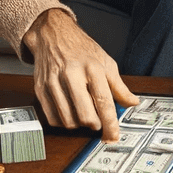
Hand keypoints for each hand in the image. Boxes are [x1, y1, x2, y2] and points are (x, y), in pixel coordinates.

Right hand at [22, 8, 138, 141]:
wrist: (54, 35)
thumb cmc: (82, 50)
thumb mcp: (106, 63)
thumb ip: (119, 86)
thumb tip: (132, 103)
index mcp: (93, 68)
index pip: (104, 102)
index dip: (110, 123)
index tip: (113, 136)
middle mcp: (72, 75)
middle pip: (85, 115)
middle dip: (94, 125)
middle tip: (98, 122)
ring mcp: (54, 83)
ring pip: (68, 120)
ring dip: (79, 124)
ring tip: (84, 114)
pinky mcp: (40, 89)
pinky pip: (52, 118)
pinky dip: (63, 122)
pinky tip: (70, 113)